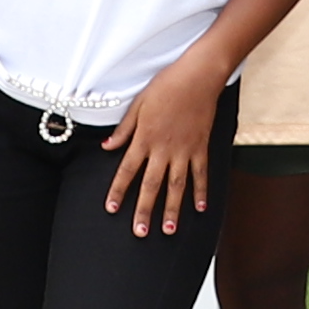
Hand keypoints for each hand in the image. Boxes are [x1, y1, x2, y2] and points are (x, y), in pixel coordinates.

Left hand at [105, 58, 219, 234]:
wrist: (198, 76)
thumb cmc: (166, 85)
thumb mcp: (138, 104)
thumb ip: (123, 129)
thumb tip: (107, 147)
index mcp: (144, 138)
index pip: (127, 169)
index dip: (118, 190)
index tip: (112, 208)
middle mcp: (163, 148)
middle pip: (151, 185)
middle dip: (144, 210)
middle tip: (140, 232)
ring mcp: (184, 150)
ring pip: (176, 185)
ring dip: (172, 208)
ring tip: (169, 229)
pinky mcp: (201, 147)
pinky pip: (201, 173)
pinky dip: (201, 191)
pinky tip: (200, 207)